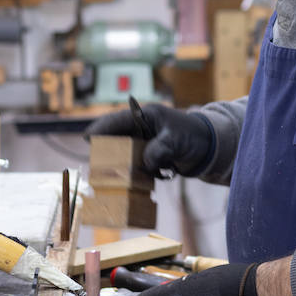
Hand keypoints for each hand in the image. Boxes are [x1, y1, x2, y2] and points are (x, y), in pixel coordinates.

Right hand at [85, 103, 213, 176]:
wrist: (207, 146)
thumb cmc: (192, 136)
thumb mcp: (175, 141)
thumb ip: (159, 150)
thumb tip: (144, 163)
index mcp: (145, 116)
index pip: (118, 119)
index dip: (101, 128)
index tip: (88, 137)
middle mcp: (141, 127)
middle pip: (115, 137)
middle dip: (106, 149)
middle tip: (97, 162)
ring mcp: (143, 141)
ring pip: (123, 152)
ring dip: (120, 163)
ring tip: (114, 174)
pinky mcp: (147, 154)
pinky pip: (134, 162)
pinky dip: (134, 171)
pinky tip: (137, 178)